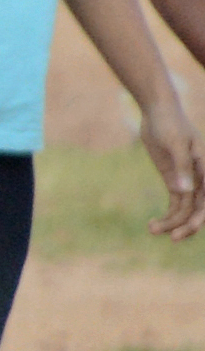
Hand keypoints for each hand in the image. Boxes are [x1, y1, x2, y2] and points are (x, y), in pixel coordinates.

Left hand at [142, 102, 203, 242]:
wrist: (157, 112)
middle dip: (187, 225)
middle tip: (171, 238)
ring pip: (186, 209)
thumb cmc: (169, 124)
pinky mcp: (174, 179)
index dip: (199, 218)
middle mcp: (200, 178)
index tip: (183, 231)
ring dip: (172, 222)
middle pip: (199, 208)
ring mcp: (187, 180)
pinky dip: (167, 215)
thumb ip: (182, 167)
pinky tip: (153, 225)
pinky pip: (175, 203)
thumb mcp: (174, 143)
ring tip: (152, 229)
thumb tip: (185, 191)